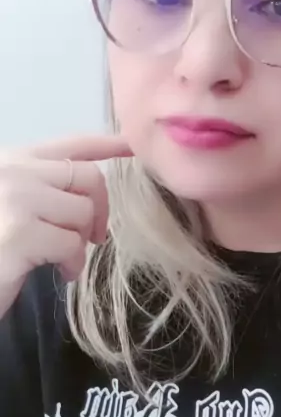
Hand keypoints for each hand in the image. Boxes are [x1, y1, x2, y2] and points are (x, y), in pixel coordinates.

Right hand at [0, 134, 131, 319]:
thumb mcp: (12, 204)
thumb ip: (42, 190)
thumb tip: (88, 198)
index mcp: (13, 160)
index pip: (70, 144)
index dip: (106, 143)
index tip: (132, 144)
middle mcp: (14, 171)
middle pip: (88, 177)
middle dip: (101, 208)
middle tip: (96, 237)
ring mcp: (16, 199)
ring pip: (83, 212)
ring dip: (82, 242)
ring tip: (64, 260)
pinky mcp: (19, 234)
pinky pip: (72, 245)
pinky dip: (73, 264)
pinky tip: (61, 273)